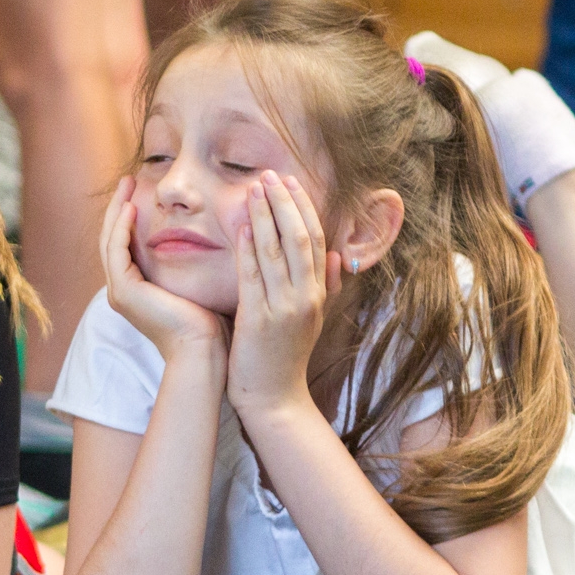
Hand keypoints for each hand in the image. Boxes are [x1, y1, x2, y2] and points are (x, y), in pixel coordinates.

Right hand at [100, 177, 228, 356]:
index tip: (140, 192)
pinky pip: (117, 249)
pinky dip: (122, 226)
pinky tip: (133, 207)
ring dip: (117, 210)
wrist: (204, 351)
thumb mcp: (195, 286)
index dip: (130, 218)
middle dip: (119, 208)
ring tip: (128, 184)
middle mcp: (122, 291)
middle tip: (127, 180)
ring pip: (110, 240)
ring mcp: (119, 292)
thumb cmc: (209, 326)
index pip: (126, 246)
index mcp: (137, 292)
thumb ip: (190, 265)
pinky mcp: (123, 290)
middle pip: (112, 239)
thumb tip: (206, 240)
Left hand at [226, 172, 340, 415]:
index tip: (289, 182)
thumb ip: (324, 286)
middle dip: (284, 204)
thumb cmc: (286, 357)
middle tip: (269, 175)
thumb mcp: (312, 320)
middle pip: (299, 239)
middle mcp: (306, 298)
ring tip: (253, 189)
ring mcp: (283, 309)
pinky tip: (240, 227)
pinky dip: (247, 250)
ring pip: (276, 253)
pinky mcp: (259, 320)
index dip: (303, 208)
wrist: (274, 399)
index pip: (315, 240)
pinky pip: (253, 277)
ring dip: (264, 217)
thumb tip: (333, 254)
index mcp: (318, 295)